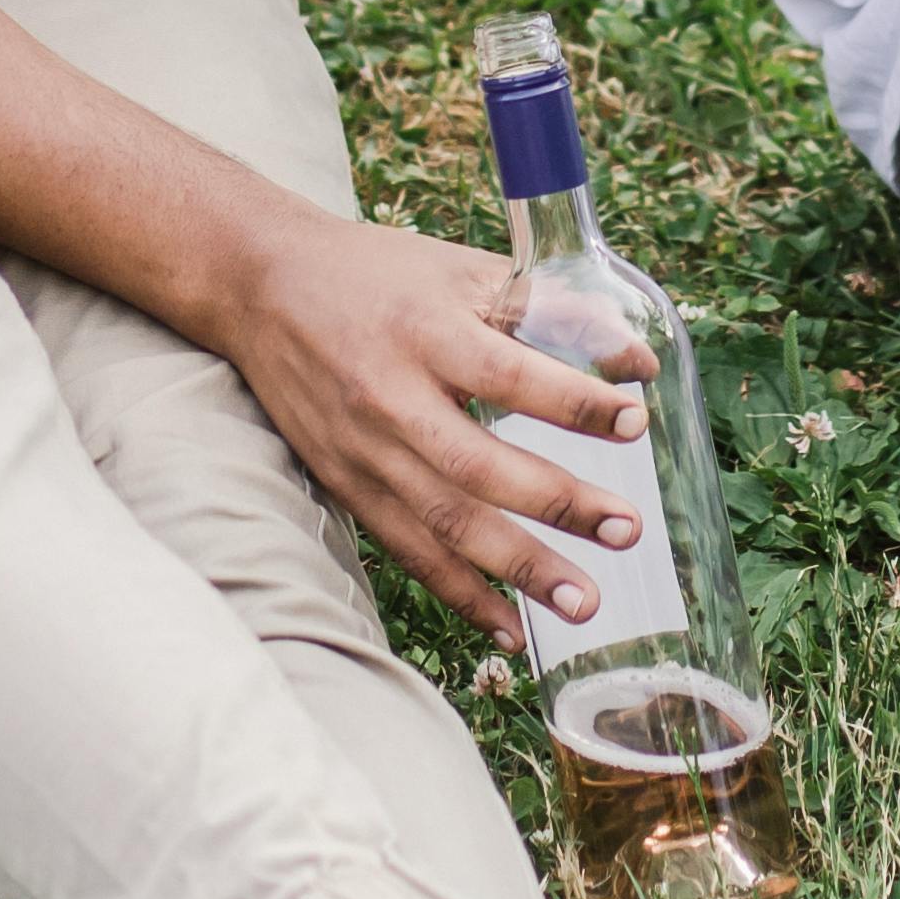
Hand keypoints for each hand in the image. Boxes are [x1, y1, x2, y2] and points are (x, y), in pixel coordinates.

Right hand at [216, 204, 656, 646]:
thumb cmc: (378, 274)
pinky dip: (461, 594)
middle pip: (478, 464)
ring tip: (583, 603)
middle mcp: (391, 398)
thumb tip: (638, 361)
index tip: (635, 421)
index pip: (509, 375)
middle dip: (557, 502)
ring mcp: (364, 451)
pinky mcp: (346, 486)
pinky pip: (408, 551)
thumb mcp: (460, 271)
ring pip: (444, 523)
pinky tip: (513, 628)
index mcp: (426, 332)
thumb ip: (549, 309)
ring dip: (517, 568)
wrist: (261, 287)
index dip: (573, 402)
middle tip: (626, 528)